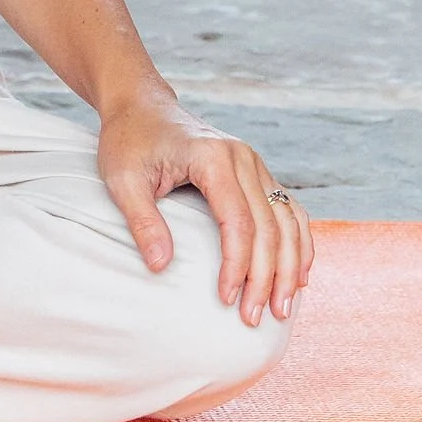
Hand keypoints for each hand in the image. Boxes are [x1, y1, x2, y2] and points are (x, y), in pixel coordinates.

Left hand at [97, 98, 312, 326]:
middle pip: (268, 227)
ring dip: (290, 266)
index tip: (226, 299)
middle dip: (266, 277)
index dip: (236, 265)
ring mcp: (254, 162)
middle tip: (256, 318)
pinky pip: (289, 209)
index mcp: (213, 157)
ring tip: (283, 309)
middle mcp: (243, 157)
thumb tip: (162, 267)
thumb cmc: (128, 140)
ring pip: (287, 220)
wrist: (140, 104)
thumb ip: (143, 221)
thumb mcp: (122, 178)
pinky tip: (299, 274)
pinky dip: (299, 243)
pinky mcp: (255, 170)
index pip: (238, 221)